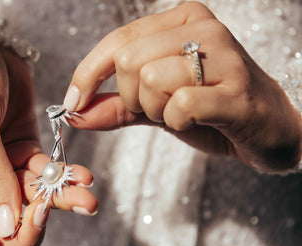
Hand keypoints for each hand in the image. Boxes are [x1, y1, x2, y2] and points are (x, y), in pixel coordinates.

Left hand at [63, 2, 301, 171]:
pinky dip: (176, 121)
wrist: (268, 128)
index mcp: (181, 20)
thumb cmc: (210, 109)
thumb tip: (74, 113)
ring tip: (181, 113)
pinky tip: (195, 120)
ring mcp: (223, 55)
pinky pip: (180, 104)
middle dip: (131, 97)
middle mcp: (202, 28)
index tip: (73, 102)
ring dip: (156, 110)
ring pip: (150, 80)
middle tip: (157, 108)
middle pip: (128, 61)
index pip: (116, 41)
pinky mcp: (236, 90)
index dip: (87, 75)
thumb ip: (114, 106)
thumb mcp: (155, 103)